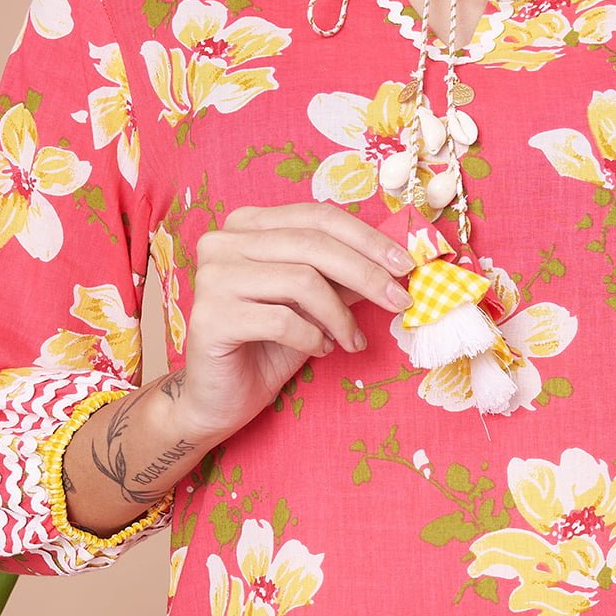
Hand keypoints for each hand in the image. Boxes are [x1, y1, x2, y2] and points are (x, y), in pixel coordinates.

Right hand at [177, 200, 415, 440]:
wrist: (221, 398)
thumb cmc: (269, 345)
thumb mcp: (317, 304)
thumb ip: (344, 276)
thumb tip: (395, 261)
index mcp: (248, 225)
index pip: (318, 217)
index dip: (367, 238)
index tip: (406, 264)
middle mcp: (224, 242)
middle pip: (313, 244)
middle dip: (367, 273)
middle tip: (400, 302)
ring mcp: (212, 277)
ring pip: (302, 281)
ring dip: (341, 316)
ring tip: (353, 340)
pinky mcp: (210, 317)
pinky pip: (282, 320)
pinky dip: (312, 337)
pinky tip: (320, 349)